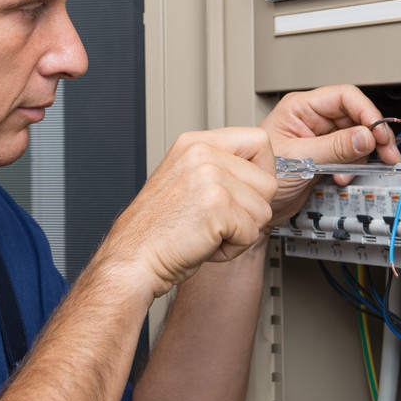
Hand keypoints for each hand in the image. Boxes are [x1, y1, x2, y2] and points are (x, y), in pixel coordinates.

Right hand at [98, 127, 277, 297]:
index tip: (244, 194)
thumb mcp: (186, 181)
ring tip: (208, 232)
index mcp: (195, 143)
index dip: (260, 174)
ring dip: (241, 232)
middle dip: (251, 210)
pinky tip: (205, 245)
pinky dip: (232, 249)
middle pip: (268, 181)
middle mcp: (202, 153)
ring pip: (263, 210)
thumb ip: (219, 169)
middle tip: (218, 220)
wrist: (132, 258)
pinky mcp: (217, 205)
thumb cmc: (156, 230)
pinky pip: (251, 233)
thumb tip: (259, 173)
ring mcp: (210, 176)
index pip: (259, 142)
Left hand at [260, 85, 400, 224]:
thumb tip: (366, 136)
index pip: (344, 97)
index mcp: (300, 108)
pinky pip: (350, 153)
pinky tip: (342, 176)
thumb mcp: (300, 160)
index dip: (366, 112)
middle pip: (355, 116)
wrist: (256, 204)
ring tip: (349, 172)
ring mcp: (319, 136)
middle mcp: (311, 118)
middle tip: (386, 153)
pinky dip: (353, 166)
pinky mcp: (325, 154)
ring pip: (357, 136)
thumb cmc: (261, 176)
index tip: (378, 132)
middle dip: (371, 136)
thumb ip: (335, 147)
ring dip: (361, 155)